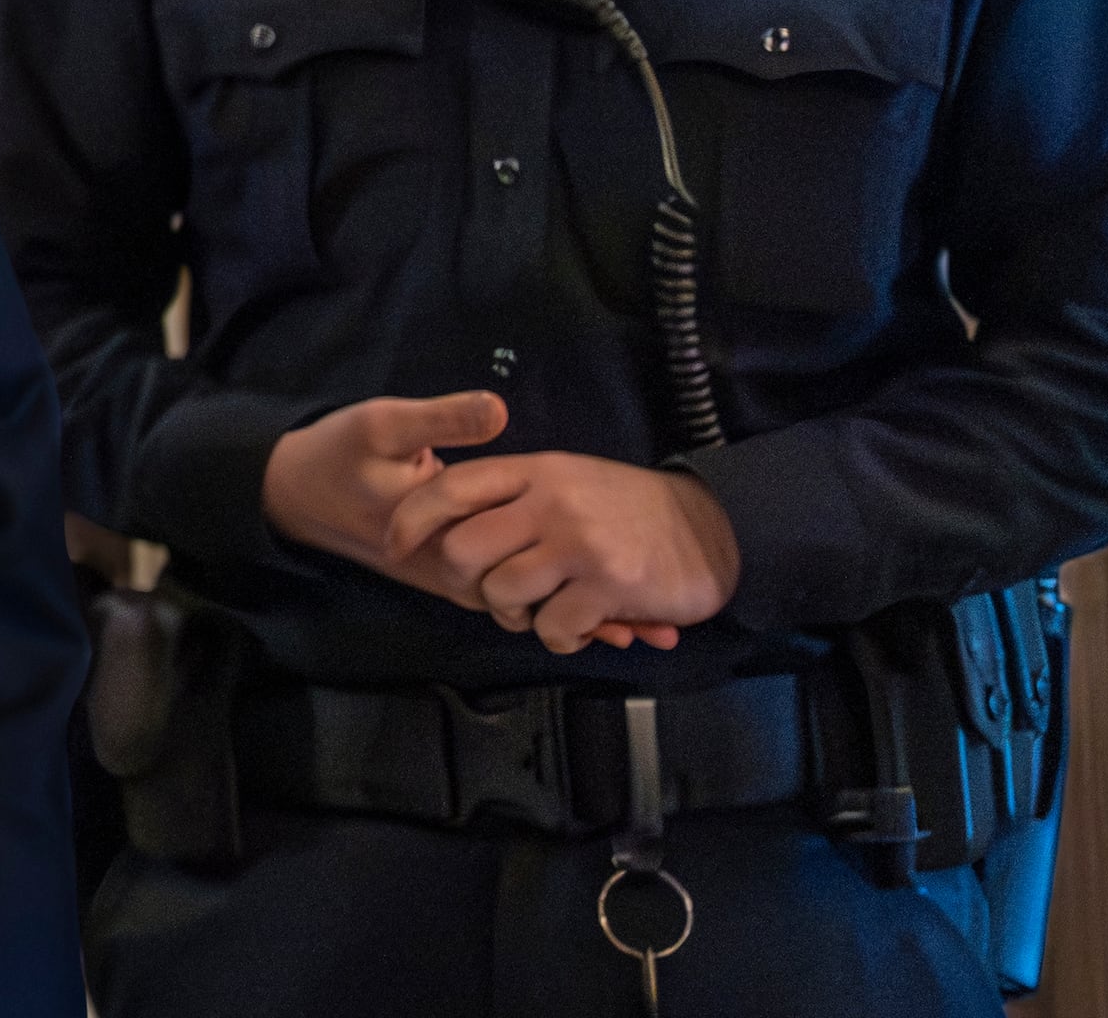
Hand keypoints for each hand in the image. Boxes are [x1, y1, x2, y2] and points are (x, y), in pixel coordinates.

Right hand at [260, 391, 514, 606]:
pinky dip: (508, 556)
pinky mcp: (441, 584)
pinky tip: (501, 522)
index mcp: (437, 528)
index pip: (518, 520)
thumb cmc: (340, 453)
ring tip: (522, 506)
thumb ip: (444, 419)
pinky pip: (495, 581)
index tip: (536, 474)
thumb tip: (501, 409)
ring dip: (524, 542)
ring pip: (512, 573)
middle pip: (521, 554)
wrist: (295, 494)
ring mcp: (444, 583)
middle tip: (534, 491)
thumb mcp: (384, 423)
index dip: (536, 493)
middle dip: (537, 522)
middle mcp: (444, 567)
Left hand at [383, 453, 741, 655]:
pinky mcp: (607, 584)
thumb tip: (449, 522)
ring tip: (541, 611)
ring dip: (513, 616)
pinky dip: (559, 638)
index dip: (411, 519)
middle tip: (490, 594)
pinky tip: (579, 626)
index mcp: (536, 470)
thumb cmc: (632, 511)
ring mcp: (579, 542)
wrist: (715, 529)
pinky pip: (552, 627)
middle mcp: (551, 501)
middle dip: (463, 583)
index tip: (393, 545)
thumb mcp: (570, 479)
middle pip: (461, 549)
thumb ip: (515, 495)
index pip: (450, 487)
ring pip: (501, 593)